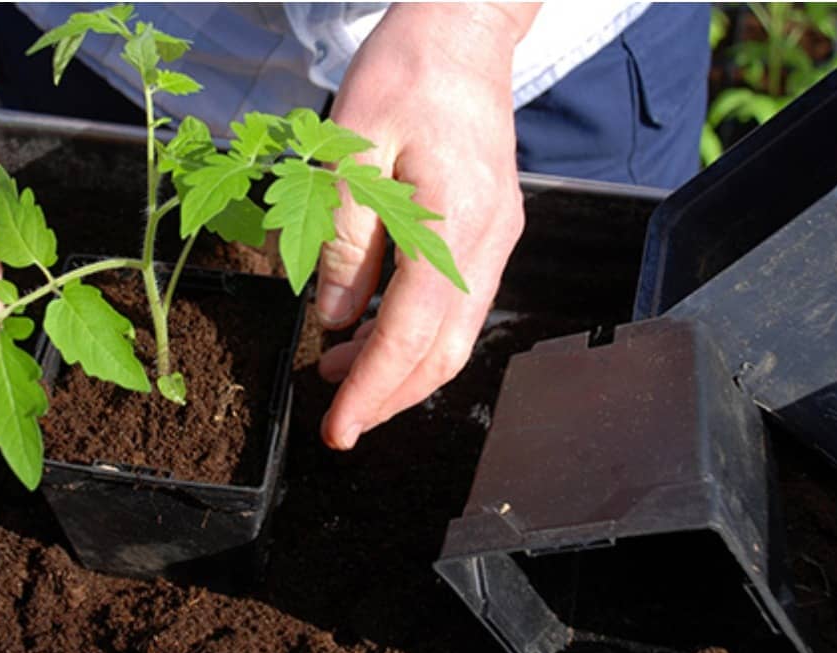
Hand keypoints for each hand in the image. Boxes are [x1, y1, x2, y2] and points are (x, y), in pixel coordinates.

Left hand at [317, 4, 536, 448]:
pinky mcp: (490, 227)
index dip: (373, 387)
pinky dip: (416, 331)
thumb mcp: (350, 147)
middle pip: (446, 347)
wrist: (463, 28)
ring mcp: (497, 235)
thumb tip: (339, 319)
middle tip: (339, 421)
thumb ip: (344, 237)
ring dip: (401, 366)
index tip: (338, 428)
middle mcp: (489, 238)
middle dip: (391, 394)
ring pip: (455, 331)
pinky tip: (372, 330)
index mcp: (454, 218)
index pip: (412, 330)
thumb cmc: (404, 73)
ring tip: (341, 374)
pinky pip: (457, 301)